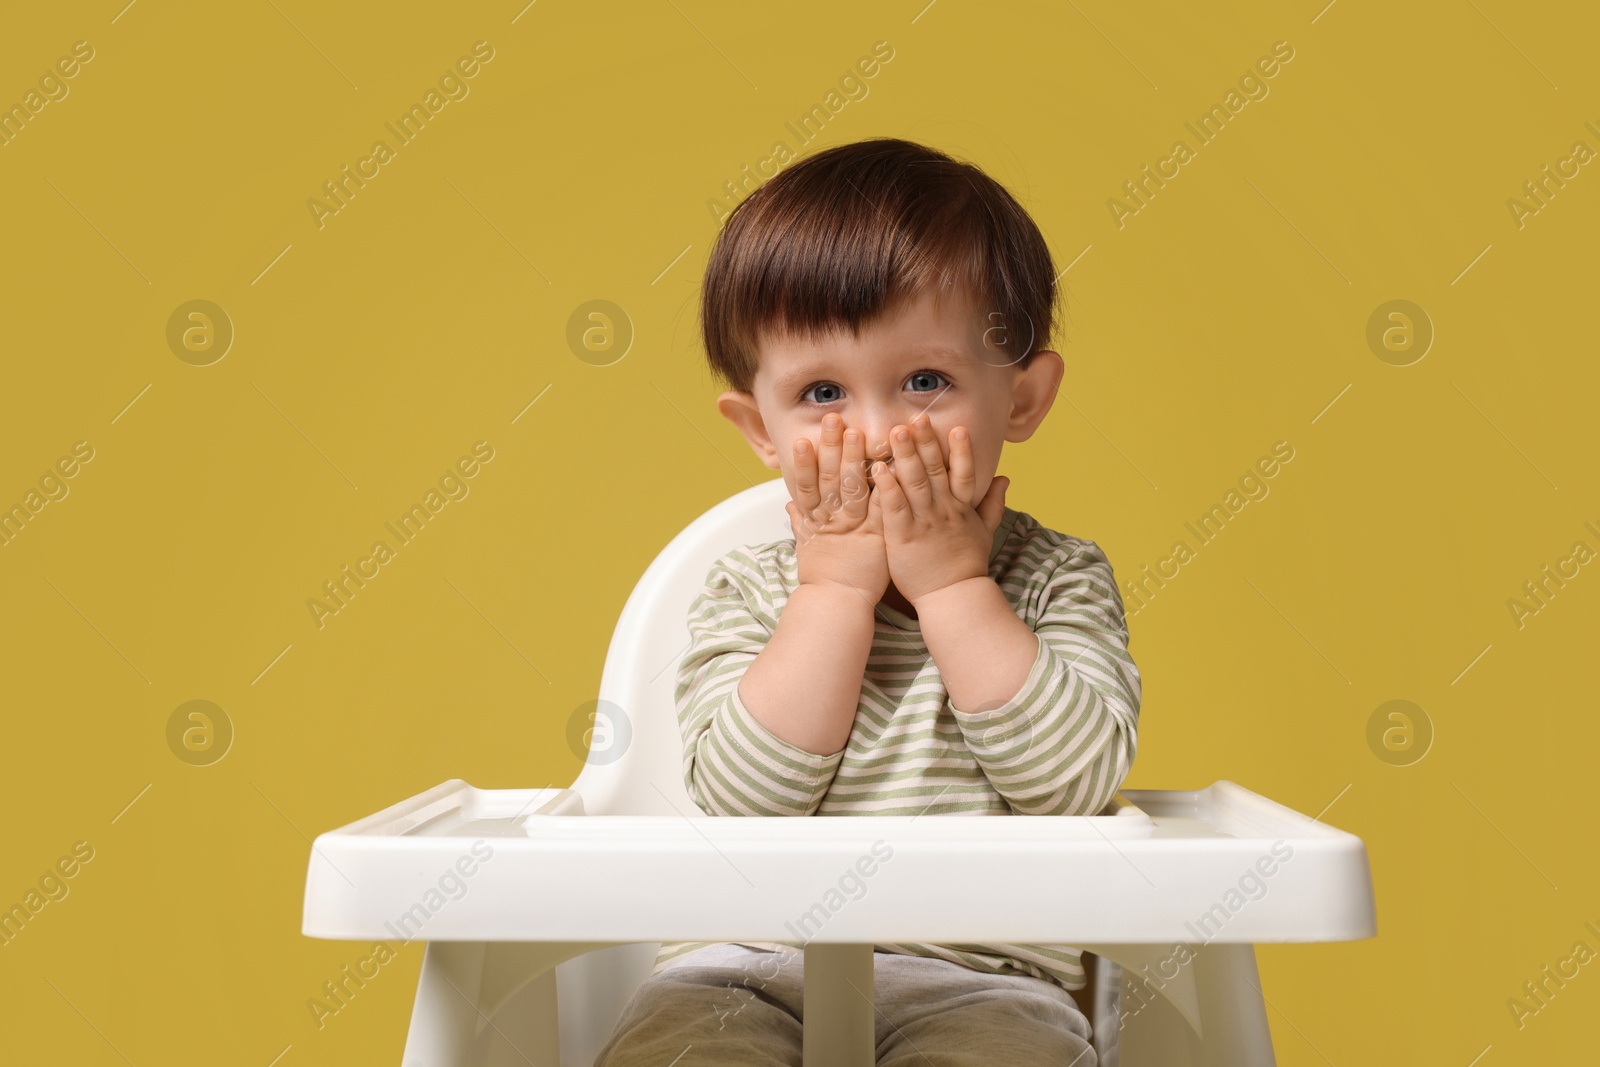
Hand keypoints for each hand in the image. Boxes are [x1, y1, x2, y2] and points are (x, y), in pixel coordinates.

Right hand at [785, 413, 889, 602]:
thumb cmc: (823, 577)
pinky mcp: (876, 537)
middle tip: (832, 419)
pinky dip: (884, 488)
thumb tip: (789, 503)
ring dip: (854, 459)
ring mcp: (854, 527)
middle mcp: (832, 520)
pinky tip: (890, 466)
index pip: (806, 485)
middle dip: (830, 447)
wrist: (838, 603)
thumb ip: (800, 522)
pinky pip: (881, 509)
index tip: (800, 440)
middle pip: (829, 478)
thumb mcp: (807, 547)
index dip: (803, 463)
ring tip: (856, 433)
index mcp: (816, 521)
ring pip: (852, 488)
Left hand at [870, 413, 1008, 606]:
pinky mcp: (903, 537)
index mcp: (962, 508)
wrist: (953, 597)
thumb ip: (994, 503)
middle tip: (917, 417)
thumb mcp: (985, 532)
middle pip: (936, 470)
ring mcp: (924, 523)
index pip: (965, 473)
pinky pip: (894, 508)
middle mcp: (944, 511)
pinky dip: (888, 487)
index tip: (958, 427)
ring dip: (905, 455)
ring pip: (914, 483)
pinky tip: (878, 469)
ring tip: (895, 431)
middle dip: (926, 442)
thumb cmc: (966, 565)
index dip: (962, 450)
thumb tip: (1006, 478)